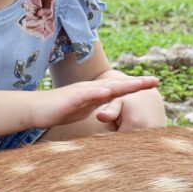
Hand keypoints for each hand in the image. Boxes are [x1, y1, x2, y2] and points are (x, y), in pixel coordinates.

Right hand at [34, 73, 158, 129]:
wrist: (35, 108)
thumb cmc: (60, 109)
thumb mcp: (85, 109)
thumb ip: (99, 106)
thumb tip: (113, 110)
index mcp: (97, 92)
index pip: (121, 88)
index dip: (137, 85)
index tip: (155, 82)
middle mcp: (92, 89)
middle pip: (118, 84)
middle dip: (137, 83)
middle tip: (157, 80)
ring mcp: (81, 92)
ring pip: (106, 87)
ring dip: (123, 85)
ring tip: (140, 84)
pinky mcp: (70, 99)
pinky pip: (86, 96)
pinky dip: (97, 93)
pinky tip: (108, 93)